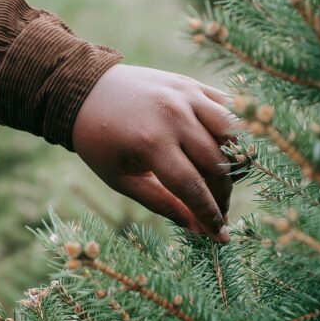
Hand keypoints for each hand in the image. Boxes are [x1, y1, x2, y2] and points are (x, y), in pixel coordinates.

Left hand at [72, 65, 236, 241]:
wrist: (86, 92)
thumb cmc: (99, 141)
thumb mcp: (121, 179)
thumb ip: (161, 204)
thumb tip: (198, 229)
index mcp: (151, 142)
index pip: (192, 187)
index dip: (209, 215)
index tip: (221, 236)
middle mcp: (174, 115)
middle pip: (216, 165)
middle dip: (222, 196)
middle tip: (219, 213)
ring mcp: (186, 95)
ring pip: (232, 134)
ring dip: (234, 163)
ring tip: (223, 183)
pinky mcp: (192, 84)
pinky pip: (227, 109)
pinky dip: (234, 132)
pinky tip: (226, 152)